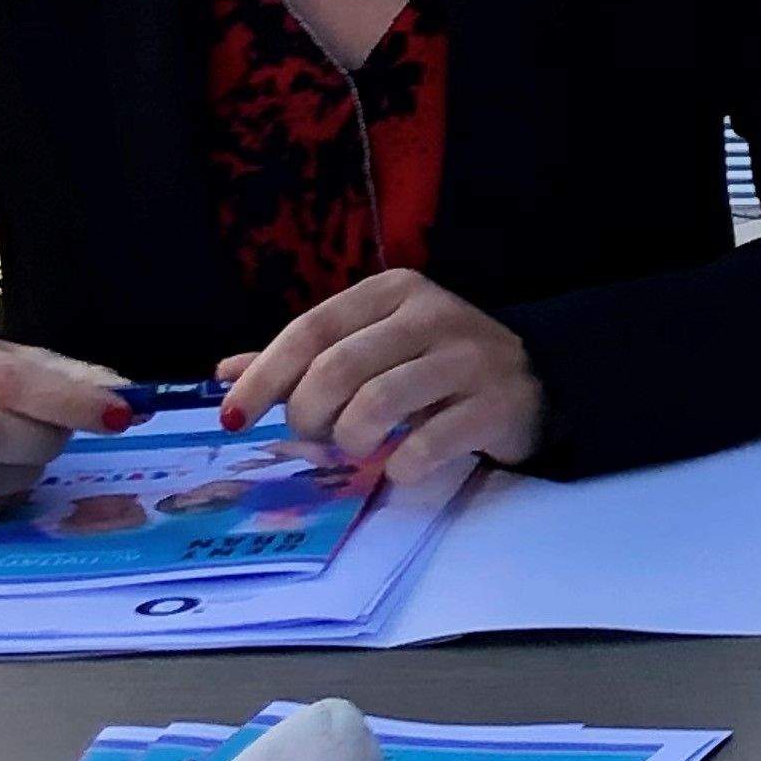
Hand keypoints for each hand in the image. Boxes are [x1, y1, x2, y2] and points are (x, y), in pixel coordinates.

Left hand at [218, 270, 542, 488]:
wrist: (534, 379)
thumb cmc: (436, 364)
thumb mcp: (372, 347)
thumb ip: (305, 360)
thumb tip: (225, 375)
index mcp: (393, 292)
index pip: (312, 329)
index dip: (264, 376)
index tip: (234, 419)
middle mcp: (431, 314)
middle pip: (339, 368)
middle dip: (309, 416)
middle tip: (313, 439)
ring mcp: (468, 357)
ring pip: (379, 403)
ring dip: (352, 439)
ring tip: (358, 448)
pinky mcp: (496, 403)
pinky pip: (429, 443)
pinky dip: (402, 465)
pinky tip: (401, 467)